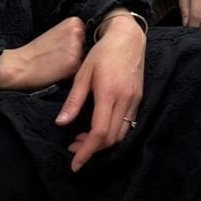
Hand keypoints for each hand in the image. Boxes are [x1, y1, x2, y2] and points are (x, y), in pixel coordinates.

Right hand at [0, 16, 84, 91]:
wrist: (19, 66)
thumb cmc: (36, 52)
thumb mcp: (57, 33)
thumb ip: (73, 35)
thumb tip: (92, 44)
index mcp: (74, 21)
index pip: (87, 36)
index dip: (76, 45)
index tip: (61, 48)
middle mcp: (78, 32)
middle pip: (89, 48)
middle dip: (78, 55)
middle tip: (57, 58)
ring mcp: (77, 47)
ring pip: (85, 60)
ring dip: (76, 65)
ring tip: (57, 64)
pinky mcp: (74, 63)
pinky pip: (80, 71)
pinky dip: (71, 74)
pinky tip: (58, 72)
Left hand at [56, 14, 145, 172]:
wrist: (128, 36)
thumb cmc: (102, 52)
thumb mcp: (83, 73)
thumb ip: (74, 100)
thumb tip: (61, 123)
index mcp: (109, 93)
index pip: (99, 132)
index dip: (86, 151)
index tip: (75, 164)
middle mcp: (125, 99)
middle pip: (111, 137)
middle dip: (92, 149)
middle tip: (73, 146)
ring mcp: (135, 99)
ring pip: (121, 133)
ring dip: (103, 142)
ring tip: (84, 138)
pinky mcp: (139, 97)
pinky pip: (128, 123)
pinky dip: (113, 132)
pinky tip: (100, 126)